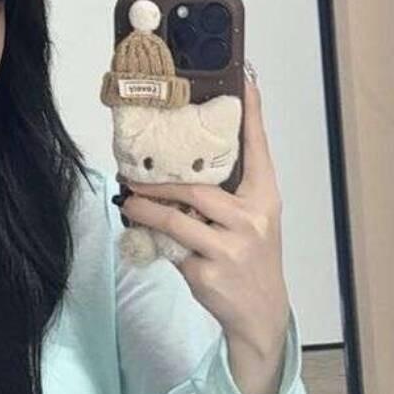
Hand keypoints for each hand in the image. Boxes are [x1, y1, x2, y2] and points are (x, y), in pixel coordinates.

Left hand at [121, 74, 290, 355]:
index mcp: (265, 200)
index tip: (244, 80)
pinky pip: (173, 250)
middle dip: (161, 182)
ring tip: (128, 202)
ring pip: (177, 221)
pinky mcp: (209, 275)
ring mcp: (230, 249)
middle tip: (133, 176)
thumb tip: (190, 161)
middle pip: (198, 189)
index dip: (252, 114)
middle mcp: (252, 221)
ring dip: (146, 210)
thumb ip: (232, 192)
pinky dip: (156, 242)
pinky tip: (144, 237)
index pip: (259, 150)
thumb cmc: (252, 259)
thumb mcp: (254, 221)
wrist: (261, 314)